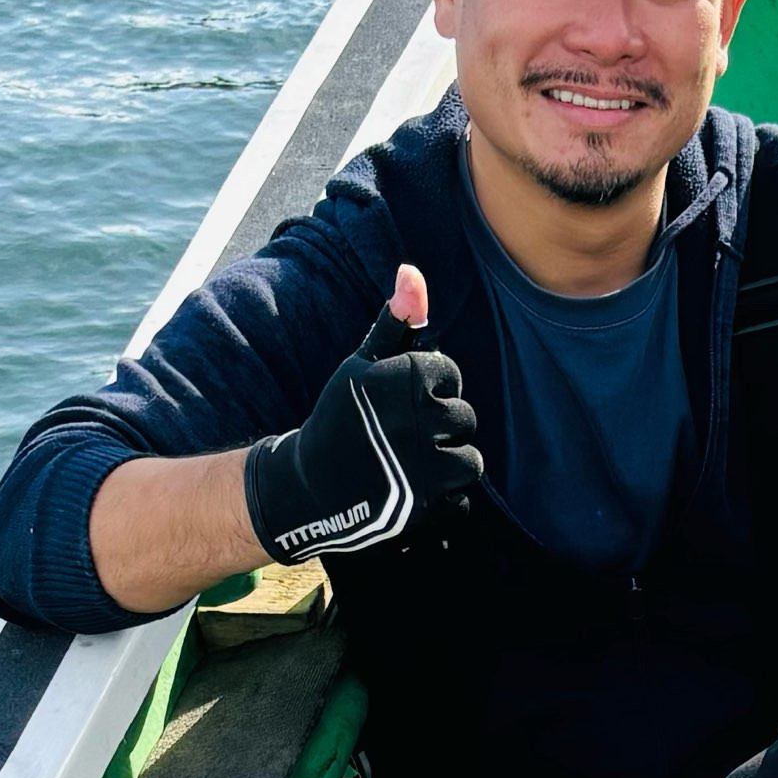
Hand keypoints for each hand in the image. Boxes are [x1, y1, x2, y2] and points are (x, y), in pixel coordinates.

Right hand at [242, 264, 482, 562]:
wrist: (307, 487)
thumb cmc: (338, 418)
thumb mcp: (361, 365)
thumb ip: (395, 322)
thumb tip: (413, 271)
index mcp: (406, 379)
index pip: (449, 373)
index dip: (427, 388)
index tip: (398, 402)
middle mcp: (418, 420)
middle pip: (464, 417)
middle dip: (440, 426)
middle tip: (402, 435)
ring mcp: (424, 467)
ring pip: (469, 460)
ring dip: (446, 463)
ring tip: (411, 463)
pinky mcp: (425, 507)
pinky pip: (461, 499)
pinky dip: (442, 498)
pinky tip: (411, 490)